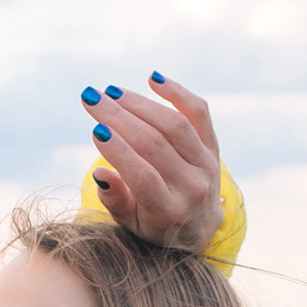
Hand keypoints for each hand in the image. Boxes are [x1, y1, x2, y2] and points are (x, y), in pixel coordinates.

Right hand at [80, 74, 222, 252]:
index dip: (118, 151)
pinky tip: (153, 79)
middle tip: (92, 99)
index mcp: (169, 213)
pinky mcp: (214, 148)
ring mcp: (207, 166)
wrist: (199, 227)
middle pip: (155, 144)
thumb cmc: (154, 223)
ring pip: (174, 125)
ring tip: (112, 92)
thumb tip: (100, 173)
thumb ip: (115, 201)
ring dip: (140, 104)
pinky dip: (178, 92)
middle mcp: (193, 189)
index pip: (143, 177)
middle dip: (119, 117)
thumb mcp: (130, 223)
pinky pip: (199, 113)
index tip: (95, 129)